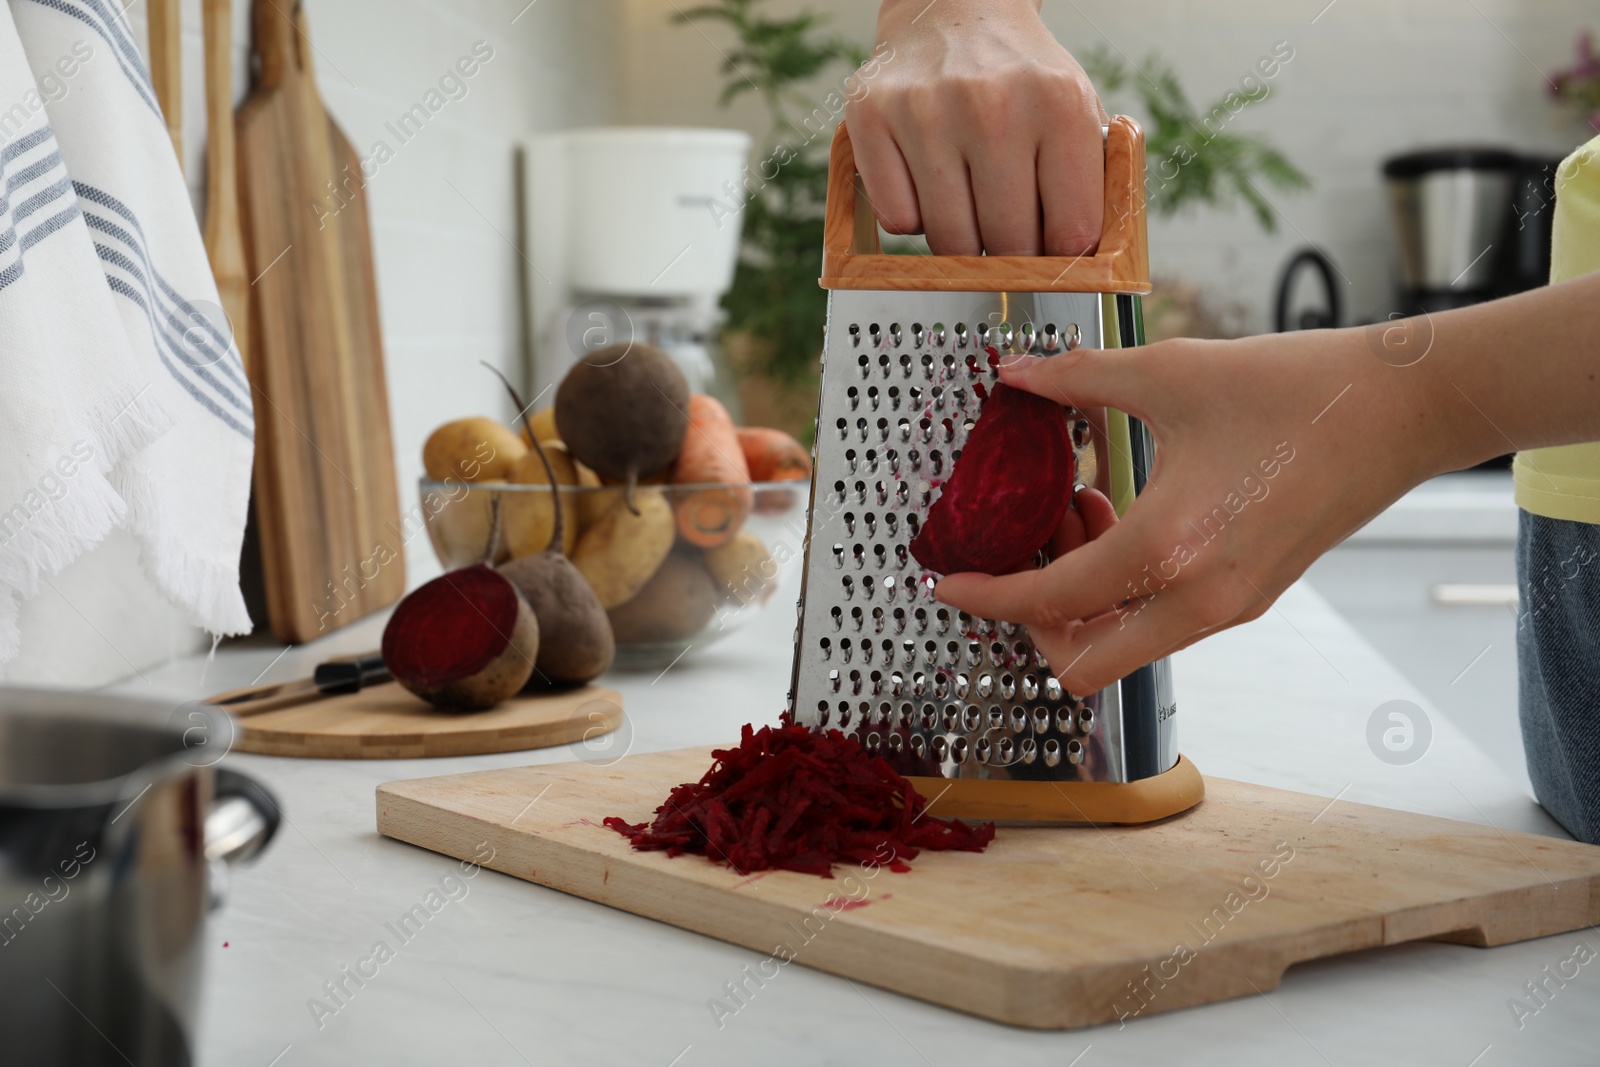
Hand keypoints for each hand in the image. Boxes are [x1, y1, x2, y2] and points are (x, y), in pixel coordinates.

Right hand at [847, 0, 1106, 255]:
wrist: (955, 10)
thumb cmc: (1018, 76)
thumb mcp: (1076, 111)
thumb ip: (1090, 182)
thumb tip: (1080, 261)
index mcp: (1058, 103)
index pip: (1070, 231)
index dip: (1062, 253)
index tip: (1052, 248)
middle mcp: (991, 104)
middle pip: (1007, 242)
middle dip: (1010, 251)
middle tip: (1007, 229)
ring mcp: (925, 110)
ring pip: (948, 239)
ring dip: (961, 239)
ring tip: (968, 202)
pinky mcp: (871, 117)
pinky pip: (897, 220)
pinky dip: (913, 217)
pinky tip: (926, 183)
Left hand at [932, 330, 1444, 695]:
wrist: (1405, 409)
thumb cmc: (1298, 385)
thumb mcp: (1170, 371)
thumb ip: (1076, 378)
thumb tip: (1012, 372)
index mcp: (1172, 549)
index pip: (1051, 601)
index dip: (987, 595)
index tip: (945, 581)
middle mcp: (1201, 599)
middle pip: (1084, 664)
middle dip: (1033, 621)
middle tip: (1020, 548)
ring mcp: (1230, 606)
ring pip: (1123, 643)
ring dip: (1078, 596)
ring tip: (1074, 504)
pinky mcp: (1248, 596)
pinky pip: (1159, 619)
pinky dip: (1120, 585)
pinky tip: (1117, 507)